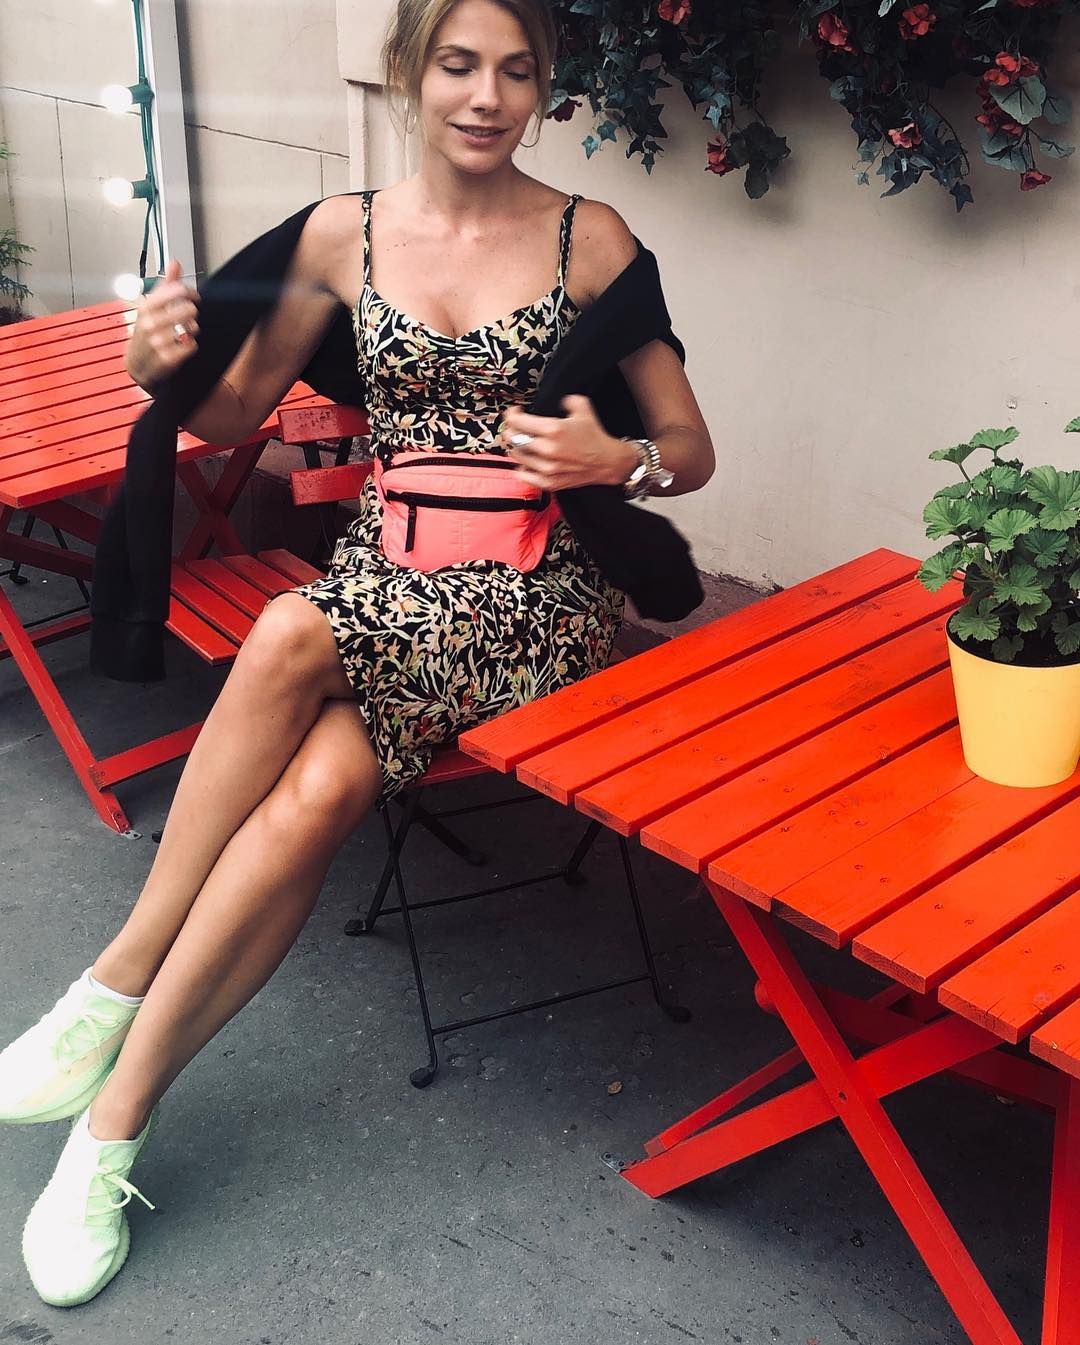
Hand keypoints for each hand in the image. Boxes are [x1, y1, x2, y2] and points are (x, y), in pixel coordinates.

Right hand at [124, 257, 200, 388]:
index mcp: (147, 307)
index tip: (193, 296)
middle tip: (188, 315)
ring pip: (192, 328)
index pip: (176, 290)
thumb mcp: (151, 306)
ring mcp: (158, 342)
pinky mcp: (167, 358)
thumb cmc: (146, 332)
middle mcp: (150, 323)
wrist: (137, 363)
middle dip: (192, 312)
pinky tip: (182, 344)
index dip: (190, 292)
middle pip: (188, 309)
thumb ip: (165, 284)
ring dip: (192, 329)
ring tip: (185, 330)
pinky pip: (192, 346)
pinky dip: (190, 345)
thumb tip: (174, 262)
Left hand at [499, 395, 638, 490]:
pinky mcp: (548, 482)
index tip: (514, 413)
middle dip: (511, 430)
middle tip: (515, 427)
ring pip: (516, 455)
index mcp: (554, 429)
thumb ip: (566, 399)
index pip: (518, 421)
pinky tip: (528, 460)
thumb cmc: (594, 436)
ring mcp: (547, 469)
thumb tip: (555, 399)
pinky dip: (522, 466)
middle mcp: (548, 450)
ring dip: (516, 447)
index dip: (512, 415)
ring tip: (522, 442)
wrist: (607, 462)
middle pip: (513, 438)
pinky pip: (523, 475)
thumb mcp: (583, 408)